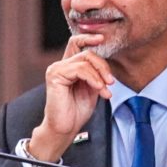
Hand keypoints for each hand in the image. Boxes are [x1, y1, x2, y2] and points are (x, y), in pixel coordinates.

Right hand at [27, 34, 113, 161]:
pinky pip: (80, 69)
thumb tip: (105, 66)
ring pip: (84, 60)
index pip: (76, 43)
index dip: (89, 38)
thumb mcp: (91, 89)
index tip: (103, 39)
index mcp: (67, 67)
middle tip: (111, 82)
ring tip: (105, 90)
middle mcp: (59, 65)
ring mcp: (56, 69)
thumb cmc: (76, 111)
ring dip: (100, 75)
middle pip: (86, 52)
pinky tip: (98, 89)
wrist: (64, 128)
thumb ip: (95, 75)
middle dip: (103, 65)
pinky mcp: (55, 76)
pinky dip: (93, 78)